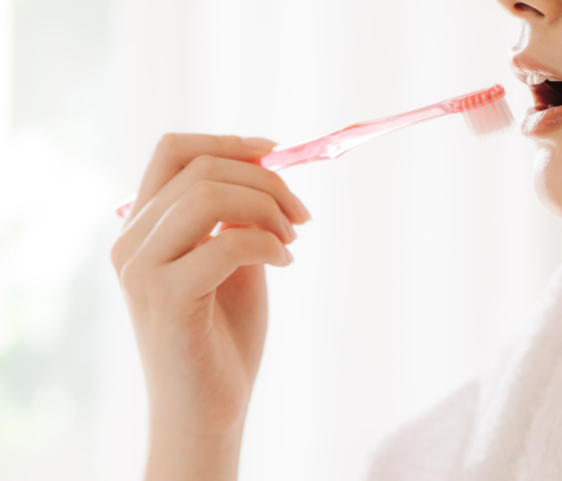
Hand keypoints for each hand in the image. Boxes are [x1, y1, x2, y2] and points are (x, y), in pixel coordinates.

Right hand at [110, 134, 311, 479]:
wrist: (209, 410)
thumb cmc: (222, 337)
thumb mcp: (232, 262)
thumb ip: (236, 217)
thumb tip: (264, 169)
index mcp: (143, 228)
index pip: (173, 152)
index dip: (228, 142)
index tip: (274, 152)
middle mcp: (131, 243)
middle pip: (200, 170)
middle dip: (265, 182)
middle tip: (300, 216)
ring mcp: (142, 270)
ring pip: (209, 196)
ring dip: (268, 209)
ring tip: (292, 240)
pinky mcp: (166, 298)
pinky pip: (227, 243)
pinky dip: (268, 245)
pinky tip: (285, 264)